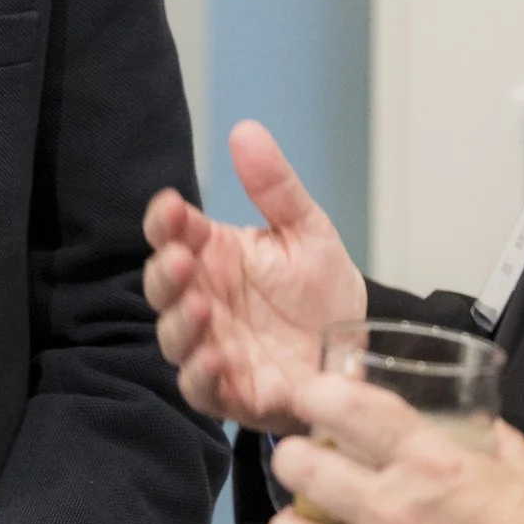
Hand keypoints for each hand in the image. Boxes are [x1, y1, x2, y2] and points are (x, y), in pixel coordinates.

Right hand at [141, 119, 366, 433]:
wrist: (360, 352)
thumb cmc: (322, 290)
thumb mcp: (307, 230)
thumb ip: (275, 187)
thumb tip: (245, 129)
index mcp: (214, 255)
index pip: (173, 233)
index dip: (164, 222)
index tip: (172, 207)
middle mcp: (204, 300)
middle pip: (163, 286)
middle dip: (166, 273)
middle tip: (184, 260)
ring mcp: (213, 347)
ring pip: (174, 338)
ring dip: (180, 324)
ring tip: (201, 307)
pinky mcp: (232, 393)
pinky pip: (203, 390)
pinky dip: (202, 376)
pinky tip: (215, 360)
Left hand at [263, 373, 523, 523]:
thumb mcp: (515, 462)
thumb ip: (481, 434)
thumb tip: (466, 418)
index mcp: (427, 460)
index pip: (344, 409)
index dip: (314, 392)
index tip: (310, 392)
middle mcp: (393, 507)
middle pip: (298, 467)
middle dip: (291, 456)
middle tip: (299, 456)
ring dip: (290, 523)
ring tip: (298, 519)